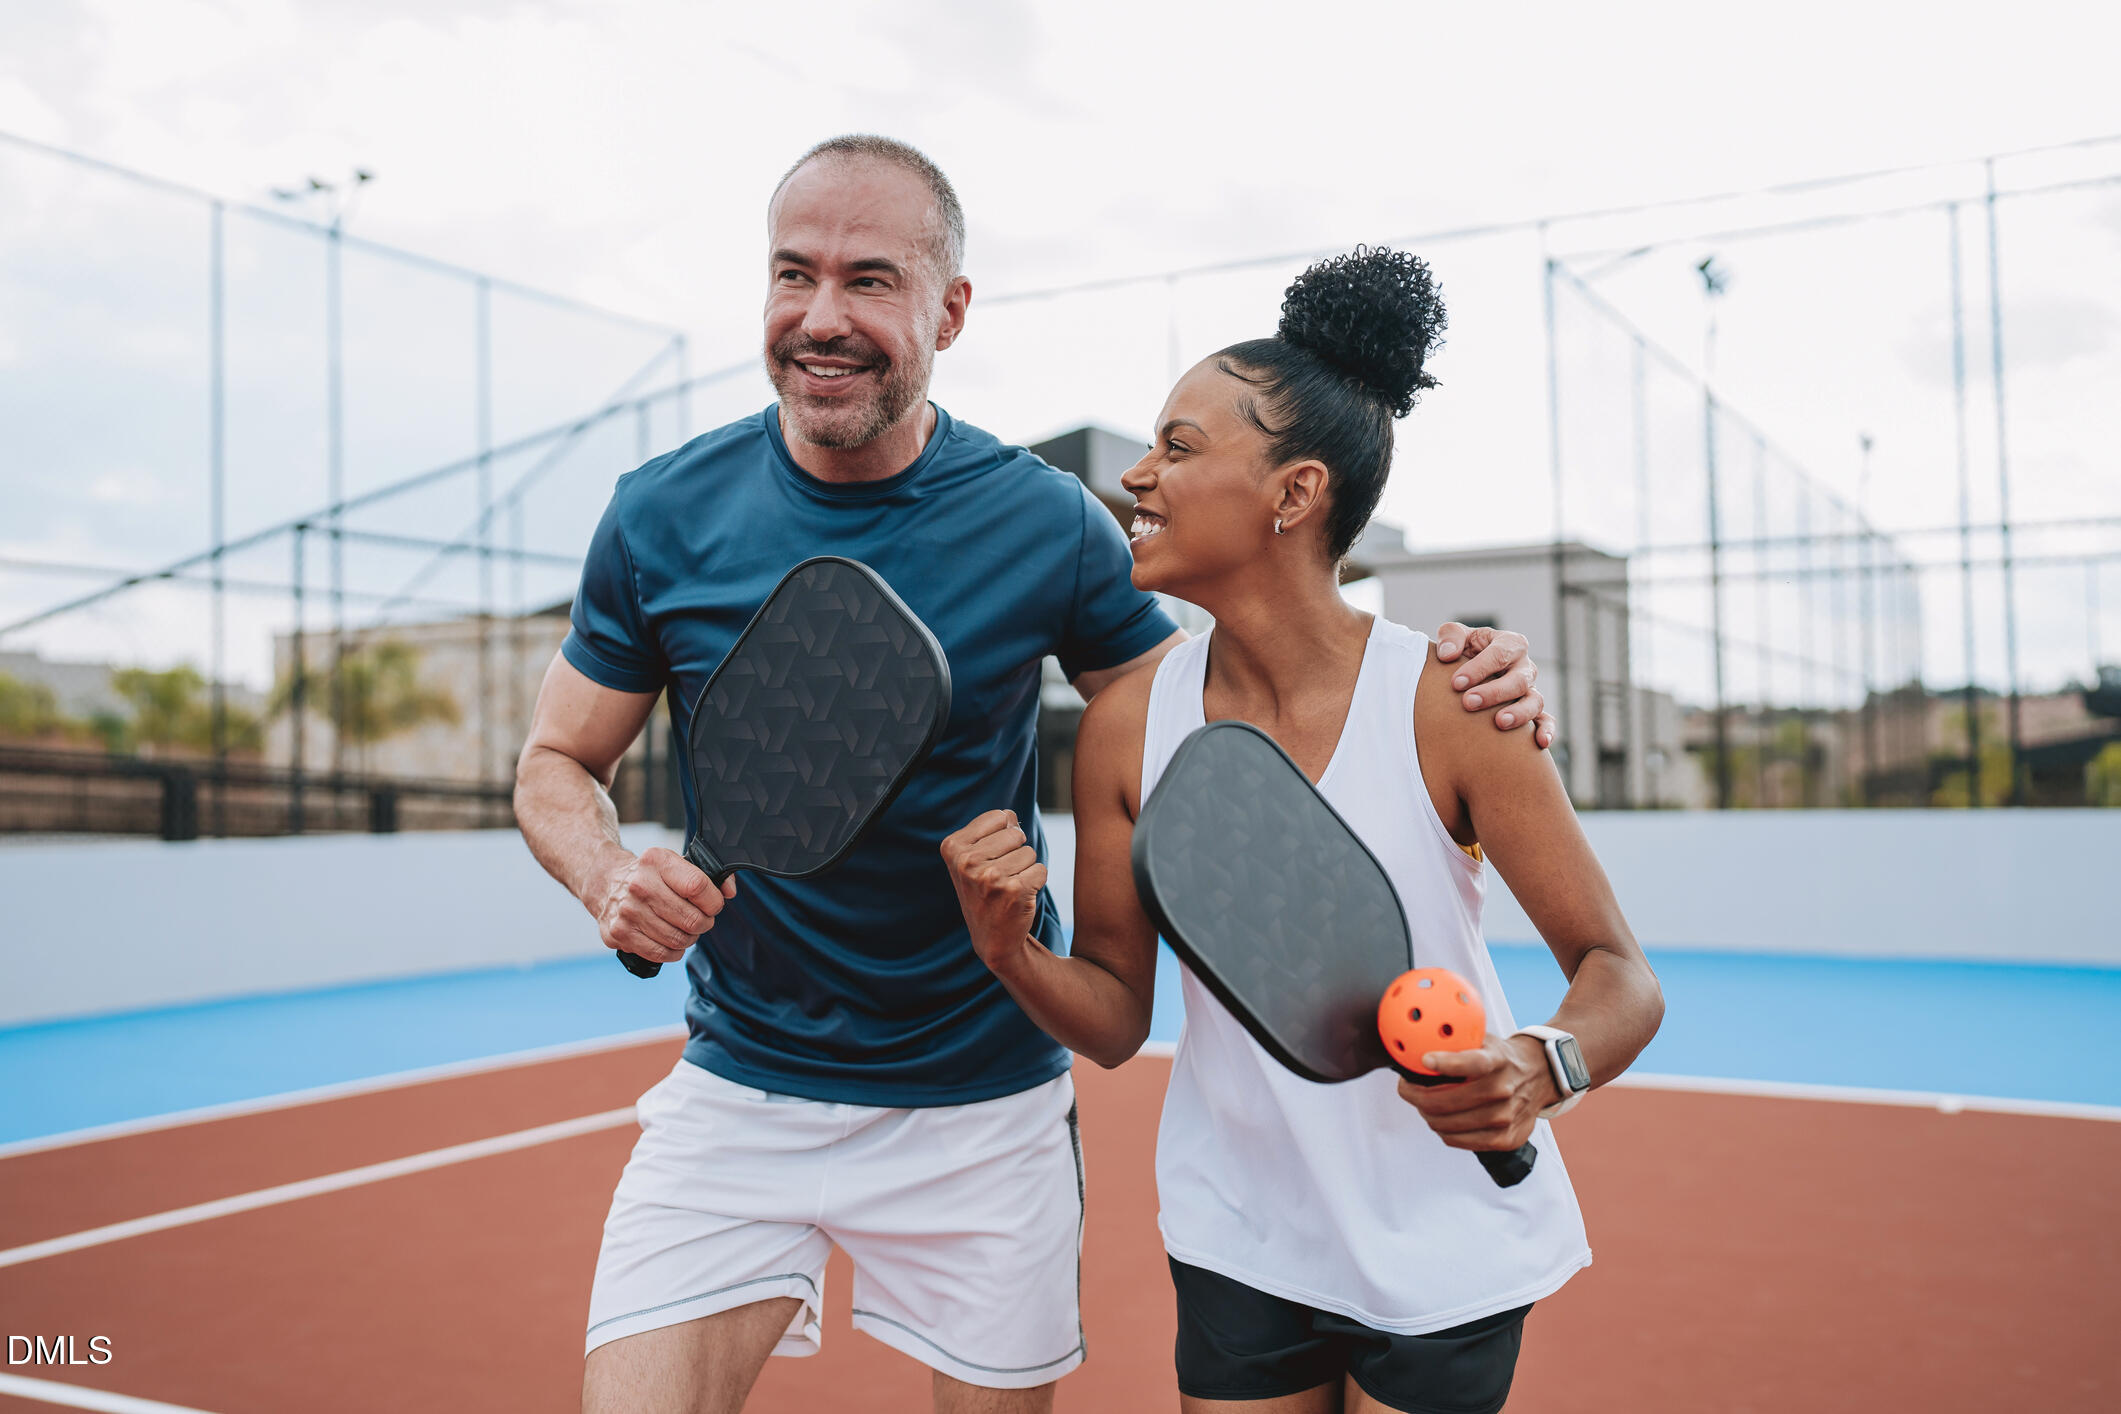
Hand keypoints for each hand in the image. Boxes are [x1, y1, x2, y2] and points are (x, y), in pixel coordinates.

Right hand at [592, 846, 736, 967]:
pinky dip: (673, 951)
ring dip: (689, 938)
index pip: (698, 887)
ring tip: (684, 929)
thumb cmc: (649, 875)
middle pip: (692, 919)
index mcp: (656, 861)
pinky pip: (660, 953)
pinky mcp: (619, 934)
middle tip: (700, 919)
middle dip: (704, 923)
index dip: (714, 901)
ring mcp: (627, 912)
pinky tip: (670, 941)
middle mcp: (640, 885)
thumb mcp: (675, 863)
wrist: (605, 882)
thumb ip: (708, 874)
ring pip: (678, 939)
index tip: (713, 904)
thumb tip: (729, 891)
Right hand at [941, 809, 1045, 976]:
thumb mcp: (974, 858)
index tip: (989, 859)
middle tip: (1000, 877)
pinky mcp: (1013, 890)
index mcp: (953, 847)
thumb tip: (1011, 815)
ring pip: (1029, 852)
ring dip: (1025, 869)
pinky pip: (1041, 869)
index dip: (1002, 836)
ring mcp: (989, 876)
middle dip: (1015, 852)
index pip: (999, 817)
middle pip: (1016, 834)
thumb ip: (991, 829)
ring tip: (1008, 888)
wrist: (993, 938)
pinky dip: (1036, 882)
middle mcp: (967, 861)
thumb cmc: (986, 891)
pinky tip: (1019, 897)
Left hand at [1395, 1034, 1558, 1152]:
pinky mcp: (1505, 1139)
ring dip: (1426, 1114)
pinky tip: (1441, 1118)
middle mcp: (1503, 1090)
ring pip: (1445, 1125)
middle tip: (1407, 1089)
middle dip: (1415, 1096)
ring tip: (1423, 1103)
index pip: (1471, 1063)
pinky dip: (1442, 1130)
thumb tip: (1414, 1044)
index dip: (1445, 1063)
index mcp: (1497, 1061)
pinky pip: (1457, 1140)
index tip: (1424, 1060)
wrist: (1541, 1075)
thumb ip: (1455, 1042)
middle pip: (1444, 1102)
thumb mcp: (1483, 1039)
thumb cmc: (1501, 1057)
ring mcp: (1505, 1118)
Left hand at [1433, 623, 1555, 749]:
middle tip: (1468, 702)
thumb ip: (1450, 636)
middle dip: (1494, 692)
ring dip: (1519, 713)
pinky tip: (1540, 743)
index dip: (1479, 668)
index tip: (1456, 683)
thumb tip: (1447, 655)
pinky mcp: (1532, 712)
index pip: (1500, 653)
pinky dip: (1547, 731)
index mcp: (1509, 644)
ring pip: (1534, 702)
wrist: (1467, 675)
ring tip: (1499, 723)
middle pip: (1518, 680)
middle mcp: (1524, 667)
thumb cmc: (1462, 652)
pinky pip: (1545, 721)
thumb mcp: (1455, 635)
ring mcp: (1530, 691)